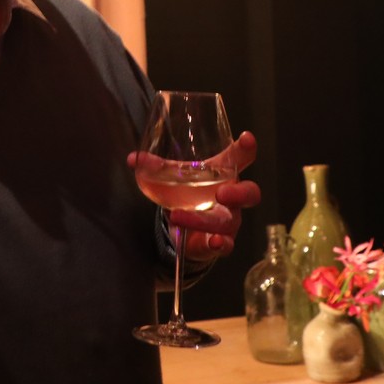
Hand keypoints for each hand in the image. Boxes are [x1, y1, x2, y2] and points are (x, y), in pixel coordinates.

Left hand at [131, 131, 260, 262]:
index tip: (247, 139)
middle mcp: (231, 198)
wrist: (182, 227)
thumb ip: (157, 167)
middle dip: (239, 193)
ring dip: (204, 220)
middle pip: (249, 194)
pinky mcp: (219, 242)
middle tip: (222, 193)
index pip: (240, 158)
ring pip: (228, 221)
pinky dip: (220, 244)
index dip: (246, 149)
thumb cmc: (185, 193)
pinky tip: (214, 242)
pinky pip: (226, 245)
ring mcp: (228, 221)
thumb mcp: (172, 177)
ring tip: (178, 215)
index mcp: (223, 175)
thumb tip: (133, 159)